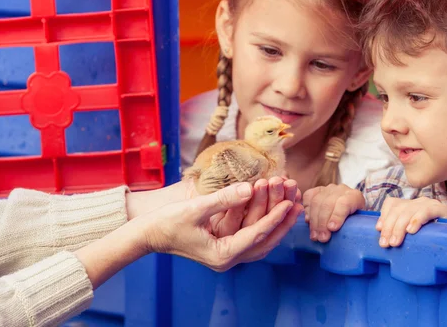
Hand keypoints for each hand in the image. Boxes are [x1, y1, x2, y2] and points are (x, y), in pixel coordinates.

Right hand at [133, 182, 302, 270]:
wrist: (148, 234)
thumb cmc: (167, 222)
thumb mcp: (195, 208)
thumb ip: (224, 199)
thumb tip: (251, 187)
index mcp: (222, 255)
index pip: (257, 234)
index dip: (275, 217)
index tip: (290, 201)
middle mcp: (228, 259)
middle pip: (265, 241)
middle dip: (282, 221)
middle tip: (298, 201)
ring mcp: (227, 254)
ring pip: (261, 240)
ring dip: (276, 221)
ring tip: (292, 202)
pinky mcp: (225, 246)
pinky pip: (251, 235)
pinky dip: (264, 222)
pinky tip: (274, 208)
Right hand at [302, 184, 364, 242]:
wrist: (351, 210)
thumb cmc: (355, 221)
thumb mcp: (359, 224)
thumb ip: (354, 227)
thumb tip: (346, 237)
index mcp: (355, 196)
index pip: (344, 203)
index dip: (337, 216)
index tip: (332, 229)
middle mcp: (341, 190)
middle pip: (327, 204)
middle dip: (323, 223)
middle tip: (322, 238)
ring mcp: (328, 189)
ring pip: (316, 201)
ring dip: (314, 221)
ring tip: (315, 236)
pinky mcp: (317, 190)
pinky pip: (308, 196)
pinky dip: (306, 210)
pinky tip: (308, 222)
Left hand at [376, 197, 446, 247]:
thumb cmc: (432, 237)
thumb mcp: (413, 233)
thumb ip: (399, 229)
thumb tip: (380, 231)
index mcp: (410, 204)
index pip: (392, 203)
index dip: (383, 215)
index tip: (378, 229)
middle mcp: (419, 201)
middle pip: (398, 209)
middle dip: (389, 227)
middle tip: (385, 243)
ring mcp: (430, 204)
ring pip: (409, 211)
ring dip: (399, 227)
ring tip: (395, 242)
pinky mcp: (442, 209)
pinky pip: (427, 211)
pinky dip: (417, 220)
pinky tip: (412, 231)